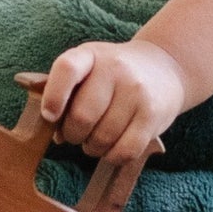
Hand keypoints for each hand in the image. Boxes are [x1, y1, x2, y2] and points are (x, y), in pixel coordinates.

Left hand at [34, 37, 183, 163]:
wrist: (163, 67)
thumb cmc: (113, 75)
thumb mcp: (88, 69)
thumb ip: (66, 94)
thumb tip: (57, 135)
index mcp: (90, 54)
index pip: (66, 69)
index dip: (53, 96)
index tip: (50, 116)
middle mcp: (115, 69)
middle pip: (82, 116)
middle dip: (73, 134)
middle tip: (78, 133)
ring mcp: (136, 92)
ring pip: (102, 138)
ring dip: (93, 147)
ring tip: (97, 138)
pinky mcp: (152, 115)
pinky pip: (124, 151)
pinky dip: (112, 157)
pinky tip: (112, 147)